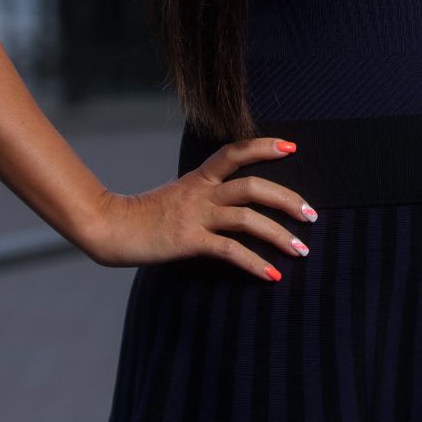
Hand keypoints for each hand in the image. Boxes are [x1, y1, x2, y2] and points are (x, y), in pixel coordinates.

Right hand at [84, 134, 316, 280]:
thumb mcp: (176, 196)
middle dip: (287, 199)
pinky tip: (272, 275)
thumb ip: (202, 195)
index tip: (291, 146)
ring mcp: (195, 215)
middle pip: (253, 186)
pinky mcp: (189, 241)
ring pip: (247, 218)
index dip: (264, 145)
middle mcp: (201, 192)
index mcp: (199, 178)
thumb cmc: (142, 216)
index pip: (235, 152)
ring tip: (301, 251)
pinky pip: (229, 250)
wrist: (109, 227)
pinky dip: (254, 263)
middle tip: (311, 215)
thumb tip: (229, 204)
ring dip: (279, 235)